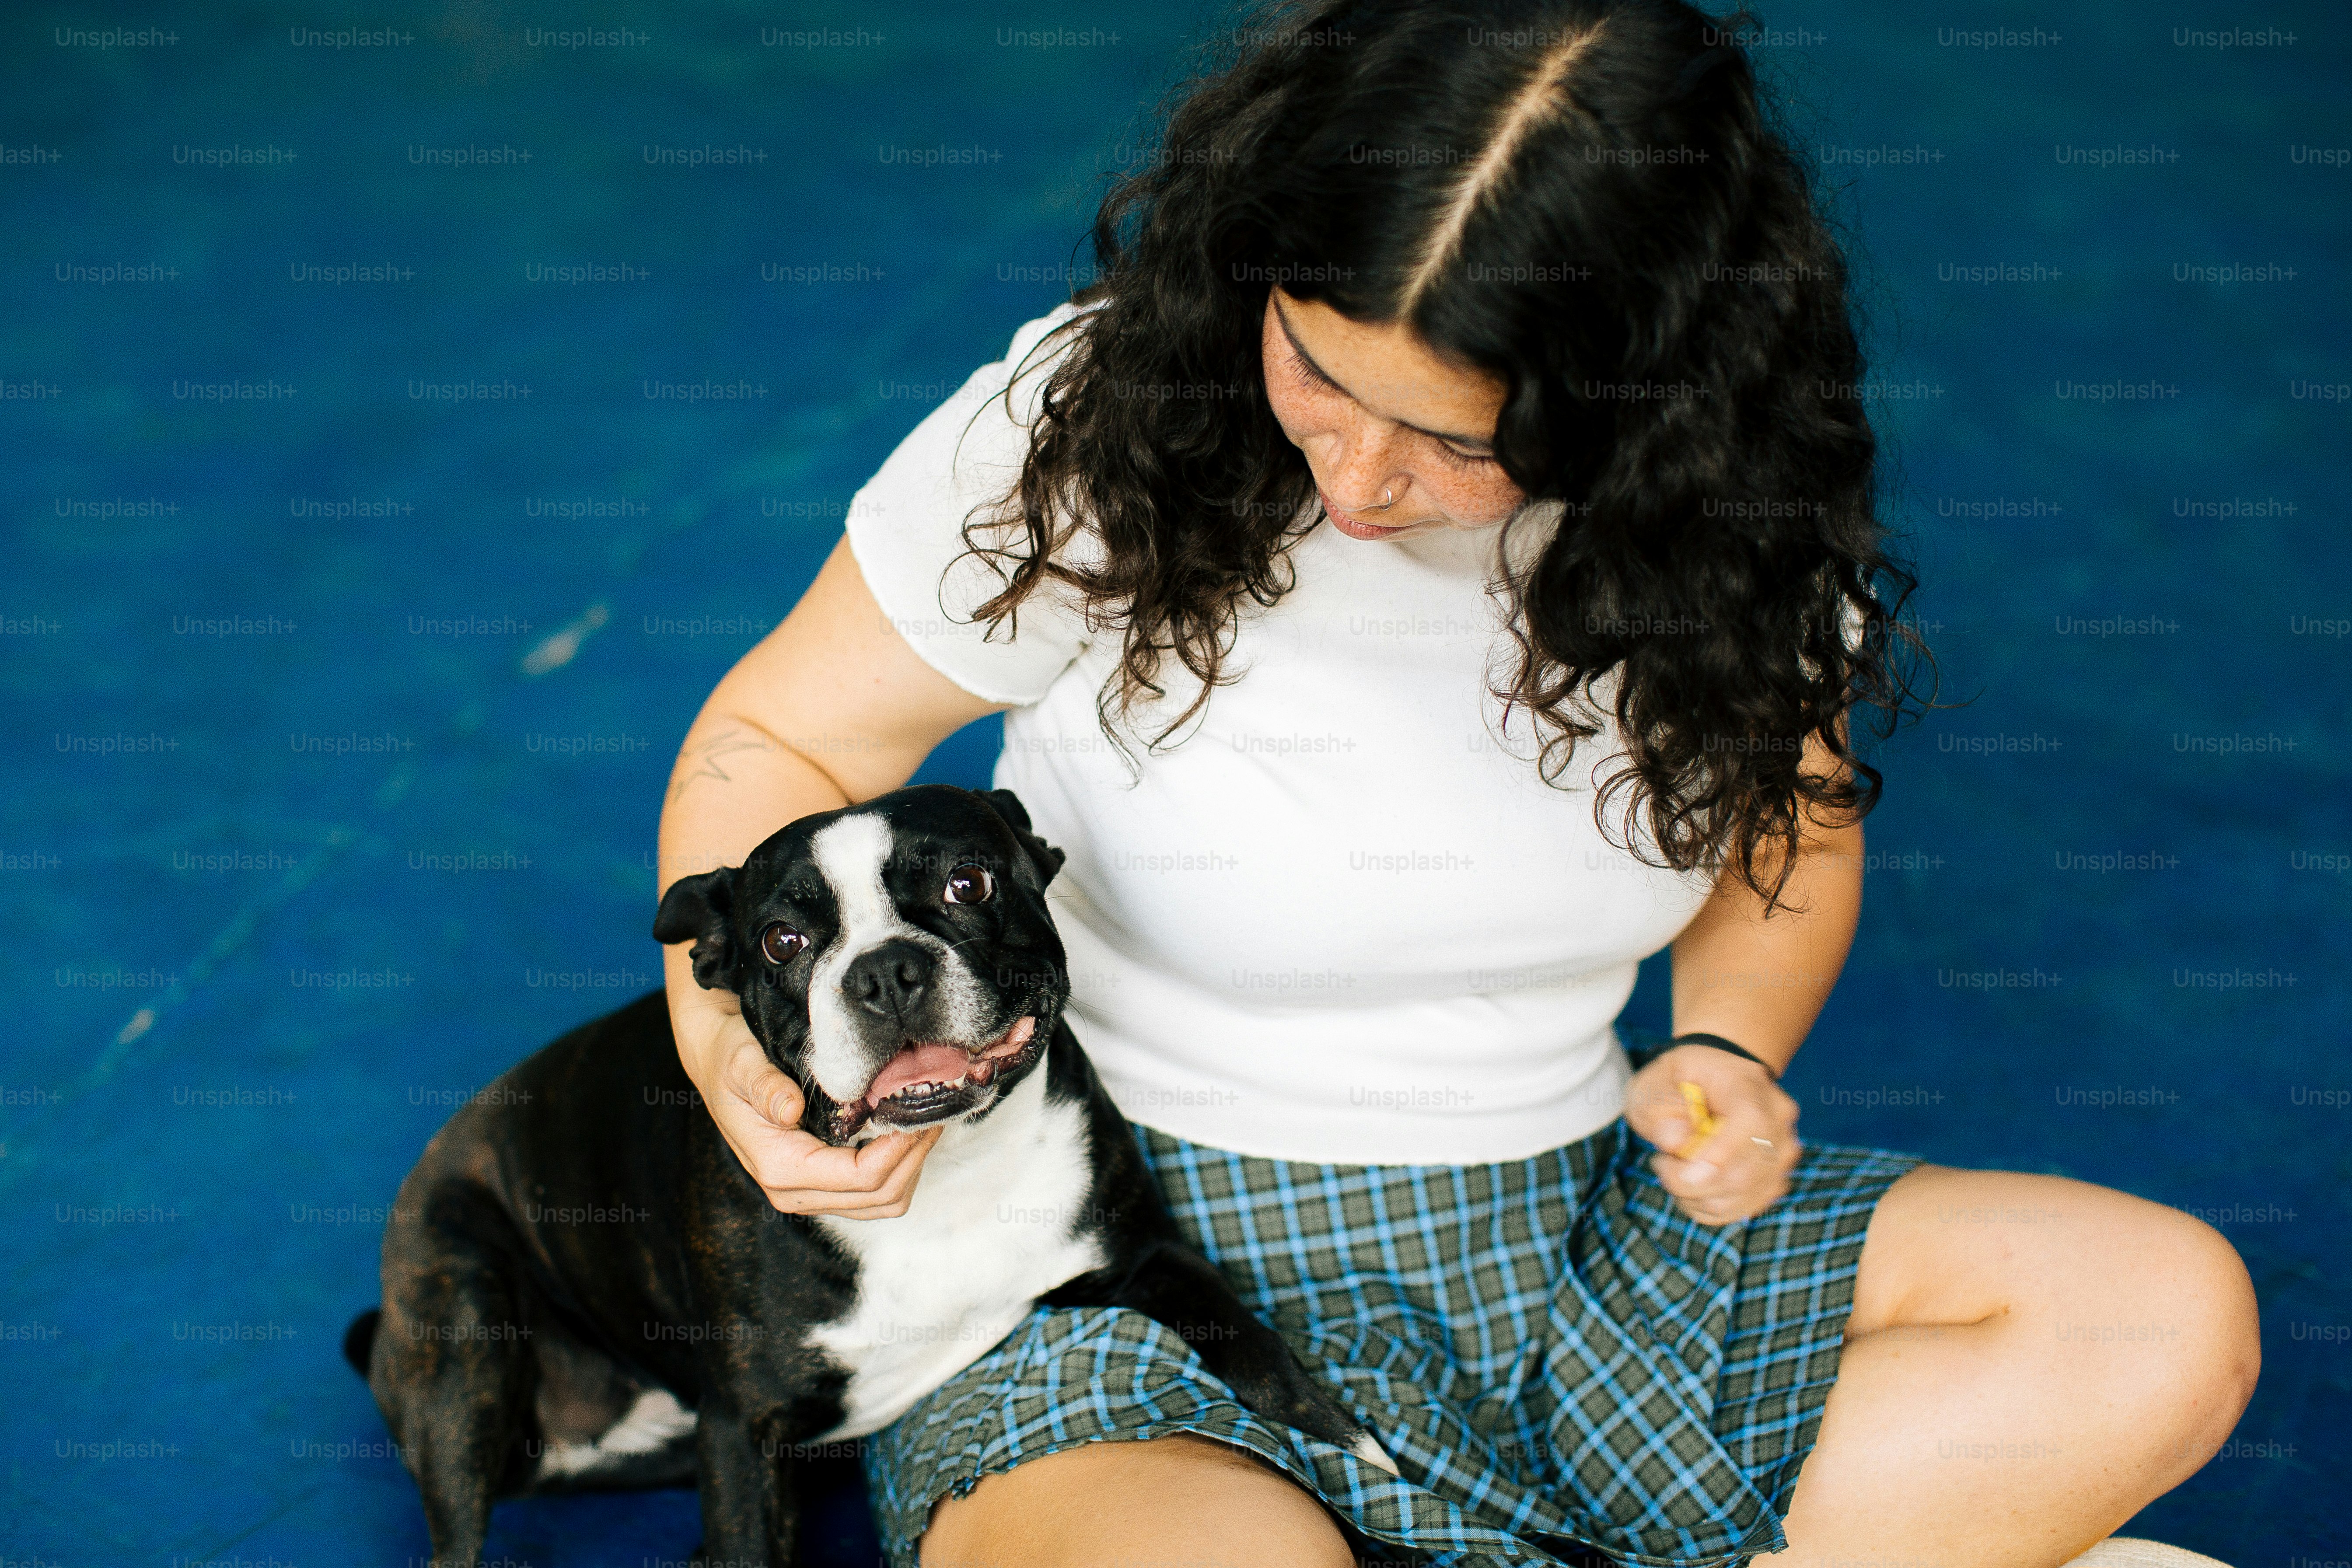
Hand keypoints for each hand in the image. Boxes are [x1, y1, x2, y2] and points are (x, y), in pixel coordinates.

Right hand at [668, 975, 940, 1218]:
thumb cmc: (730, 1059)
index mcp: (780, 1167)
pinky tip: (904, 1131)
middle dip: (915, 1158)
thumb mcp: (742, 1063)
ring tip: (924, 1122)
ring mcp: (808, 1193)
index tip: (920, 1113)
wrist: (716, 1063)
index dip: (900, 1150)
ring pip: (882, 1202)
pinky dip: (899, 1168)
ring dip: (911, 1166)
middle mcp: (793, 1192)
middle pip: (880, 1197)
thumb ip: (765, 1086)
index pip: (860, 1177)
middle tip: (934, 1114)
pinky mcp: (820, 1184)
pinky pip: (872, 1194)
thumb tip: (788, 1110)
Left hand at [1623, 1045, 1800, 1226]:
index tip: (1683, 1176)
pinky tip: (1691, 1184)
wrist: (1715, 1082)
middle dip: (1692, 1183)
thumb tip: (1676, 1142)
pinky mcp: (1774, 1179)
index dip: (1720, 1156)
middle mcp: (1778, 1120)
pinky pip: (1741, 1208)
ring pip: (1742, 1197)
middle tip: (1661, 1162)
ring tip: (1675, 1168)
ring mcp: (1782, 1153)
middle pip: (1745, 1172)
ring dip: (1697, 1196)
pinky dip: (1708, 1206)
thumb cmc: (1682, 1082)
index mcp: (1750, 1085)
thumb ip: (1661, 1108)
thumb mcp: (1657, 1082)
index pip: (1751, 1122)